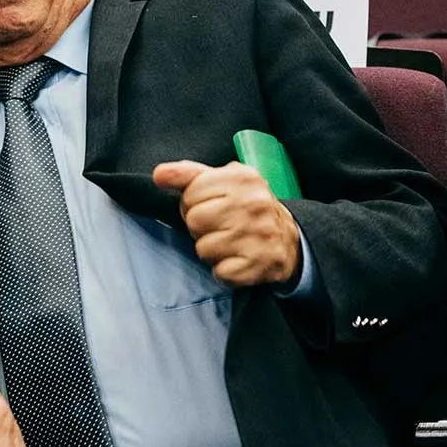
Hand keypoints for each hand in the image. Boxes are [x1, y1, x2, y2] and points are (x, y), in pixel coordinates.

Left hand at [153, 160, 300, 286]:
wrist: (286, 239)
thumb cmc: (246, 207)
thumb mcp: (223, 182)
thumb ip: (188, 175)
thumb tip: (159, 174)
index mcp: (243, 178)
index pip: (191, 193)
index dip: (194, 203)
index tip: (212, 206)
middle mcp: (253, 204)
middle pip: (194, 220)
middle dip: (200, 227)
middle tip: (220, 226)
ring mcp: (257, 235)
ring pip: (203, 248)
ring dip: (212, 249)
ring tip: (230, 242)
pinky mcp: (257, 264)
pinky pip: (219, 272)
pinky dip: (224, 270)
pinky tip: (238, 258)